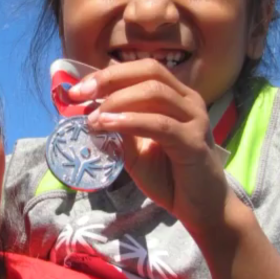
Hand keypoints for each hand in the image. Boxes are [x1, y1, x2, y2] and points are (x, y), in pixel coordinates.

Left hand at [70, 59, 229, 232]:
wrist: (201, 208)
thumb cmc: (169, 177)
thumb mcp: (136, 150)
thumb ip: (120, 129)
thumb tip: (90, 111)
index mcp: (176, 97)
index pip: (143, 70)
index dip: (109, 74)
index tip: (78, 89)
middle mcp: (189, 101)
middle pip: (149, 71)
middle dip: (110, 79)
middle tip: (80, 95)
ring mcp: (195, 119)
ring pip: (155, 93)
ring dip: (117, 101)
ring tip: (92, 117)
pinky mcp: (194, 142)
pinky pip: (160, 124)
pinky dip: (131, 121)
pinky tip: (108, 125)